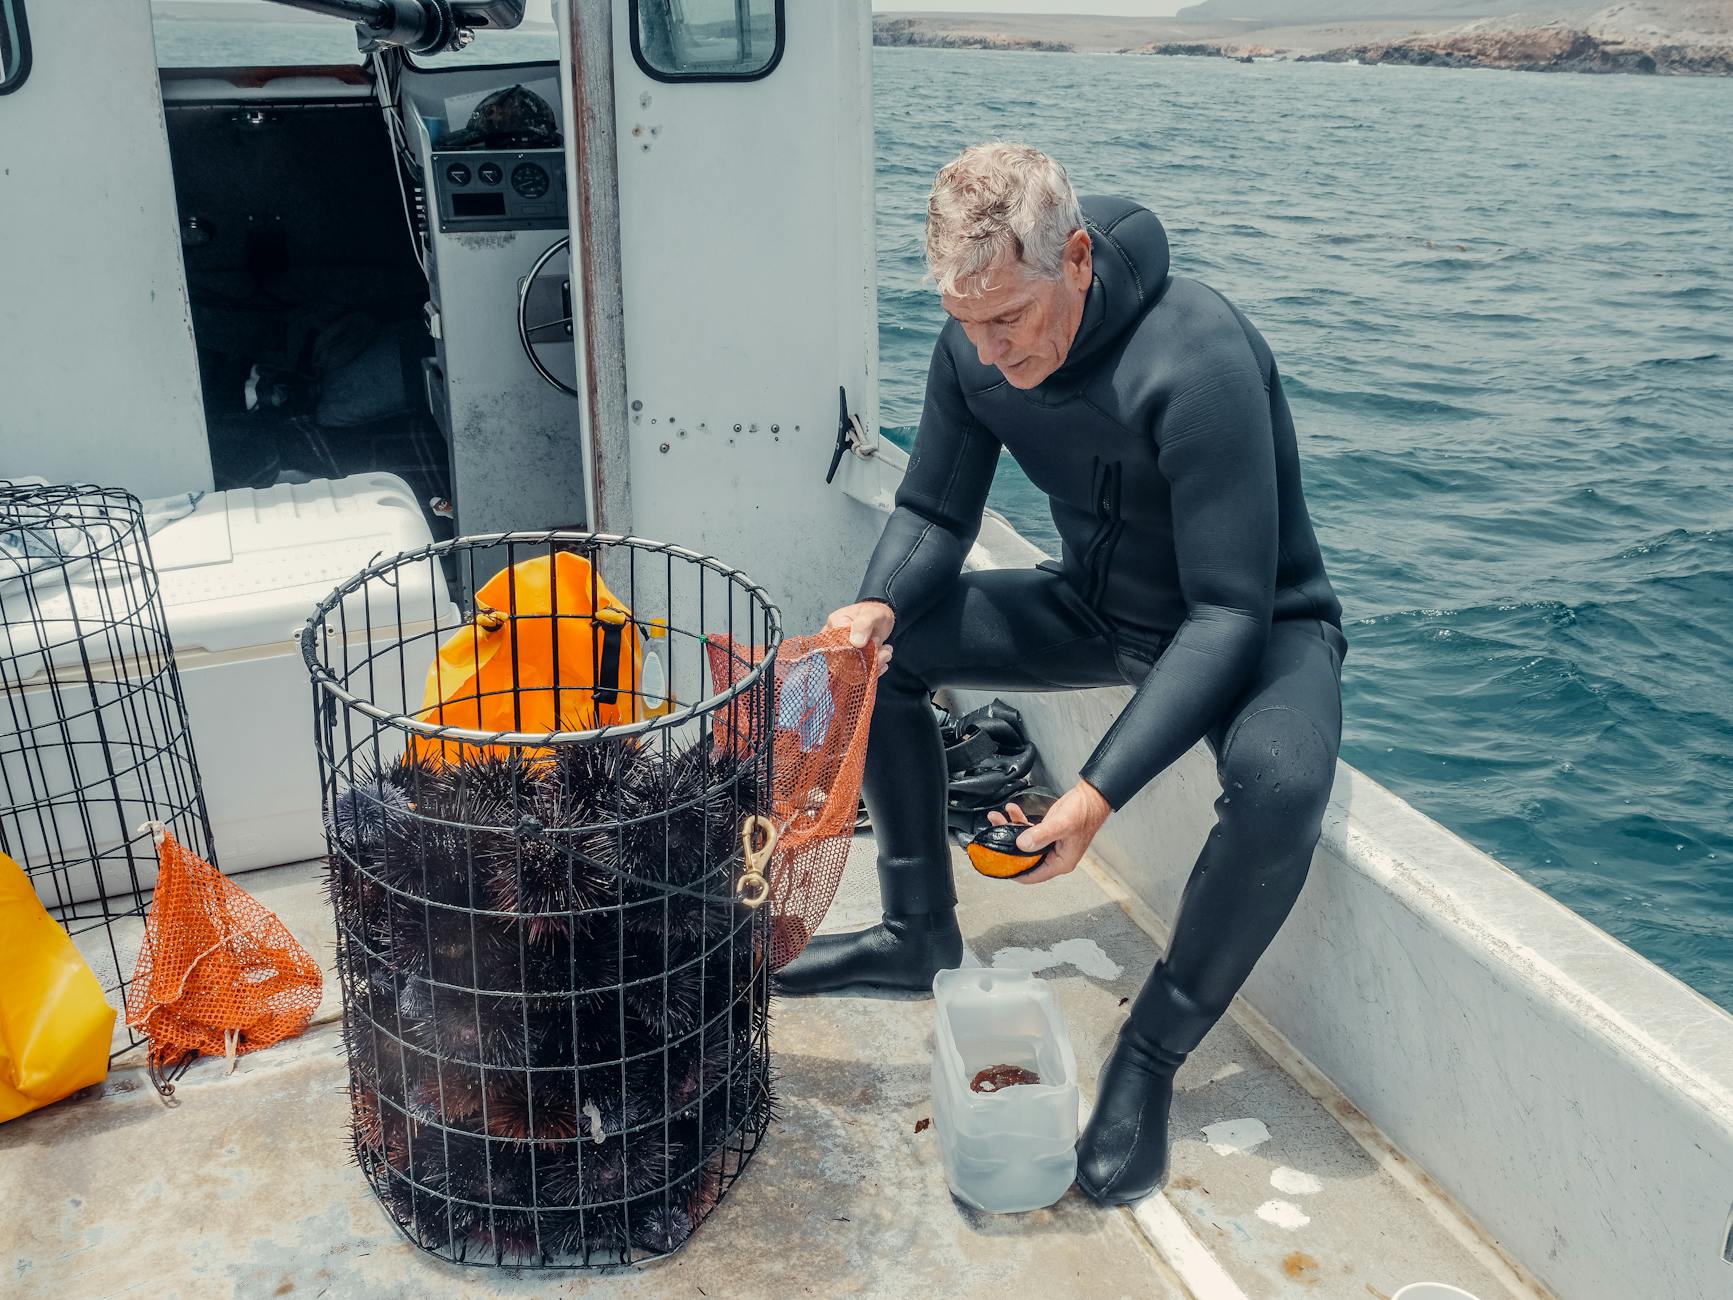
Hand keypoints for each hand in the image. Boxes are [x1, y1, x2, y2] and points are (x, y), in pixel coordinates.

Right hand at [826, 600, 894, 676]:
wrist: (881, 620)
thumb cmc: (873, 613)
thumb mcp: (872, 614)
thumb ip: (863, 625)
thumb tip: (856, 643)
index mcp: (834, 624)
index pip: (837, 643)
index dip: (855, 649)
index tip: (875, 642)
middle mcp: (834, 641)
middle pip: (844, 659)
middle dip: (867, 659)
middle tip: (885, 653)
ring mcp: (842, 653)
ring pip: (852, 669)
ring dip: (873, 664)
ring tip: (887, 654)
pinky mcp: (850, 663)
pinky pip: (859, 673)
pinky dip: (873, 669)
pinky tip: (884, 661)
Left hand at [986, 780, 1111, 884]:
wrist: (1091, 795)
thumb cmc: (1084, 812)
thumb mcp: (1061, 824)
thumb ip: (1041, 835)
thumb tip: (1022, 844)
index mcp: (1060, 862)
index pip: (1032, 875)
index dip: (1014, 870)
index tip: (997, 862)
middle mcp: (1055, 857)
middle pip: (1024, 859)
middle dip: (1007, 846)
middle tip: (993, 835)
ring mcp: (1050, 845)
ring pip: (1023, 843)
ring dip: (1009, 830)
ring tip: (997, 817)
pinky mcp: (1047, 833)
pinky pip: (1028, 832)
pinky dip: (1018, 821)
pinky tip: (1011, 810)